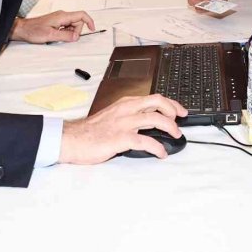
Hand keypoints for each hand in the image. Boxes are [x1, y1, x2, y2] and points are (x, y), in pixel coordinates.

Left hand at [10, 11, 93, 43]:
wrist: (23, 29)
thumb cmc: (33, 31)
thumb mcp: (50, 36)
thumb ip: (65, 36)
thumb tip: (76, 37)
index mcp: (62, 16)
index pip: (81, 15)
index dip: (89, 21)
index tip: (92, 29)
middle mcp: (62, 15)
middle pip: (78, 22)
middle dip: (75, 32)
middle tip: (65, 38)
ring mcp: (59, 18)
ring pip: (72, 26)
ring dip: (69, 33)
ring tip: (57, 37)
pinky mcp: (56, 22)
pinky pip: (66, 27)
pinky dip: (64, 33)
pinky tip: (56, 36)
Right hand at [59, 94, 187, 163]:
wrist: (72, 139)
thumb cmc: (91, 131)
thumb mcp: (113, 116)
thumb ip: (129, 116)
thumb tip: (148, 121)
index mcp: (125, 104)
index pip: (153, 98)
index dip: (170, 103)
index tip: (180, 110)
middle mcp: (126, 110)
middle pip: (157, 102)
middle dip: (173, 110)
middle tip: (180, 121)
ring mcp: (123, 123)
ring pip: (155, 119)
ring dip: (170, 128)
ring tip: (175, 136)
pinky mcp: (120, 138)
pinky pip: (145, 141)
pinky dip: (157, 147)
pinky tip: (161, 153)